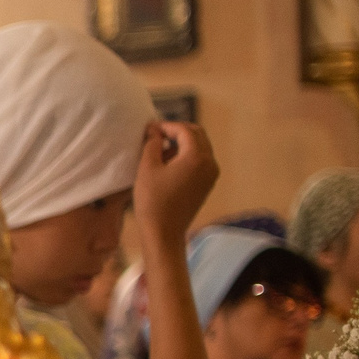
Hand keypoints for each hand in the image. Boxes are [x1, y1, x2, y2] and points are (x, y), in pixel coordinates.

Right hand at [134, 121, 216, 249]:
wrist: (164, 232)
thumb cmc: (152, 201)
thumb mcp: (147, 168)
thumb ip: (152, 143)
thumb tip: (154, 130)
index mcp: (197, 157)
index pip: (184, 130)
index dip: (166, 126)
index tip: (149, 128)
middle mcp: (210, 163)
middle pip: (197, 134)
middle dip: (177, 131)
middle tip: (156, 134)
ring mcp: (211, 174)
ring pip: (200, 146)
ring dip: (182, 142)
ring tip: (160, 149)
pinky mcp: (208, 183)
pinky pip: (201, 160)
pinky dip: (187, 155)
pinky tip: (169, 163)